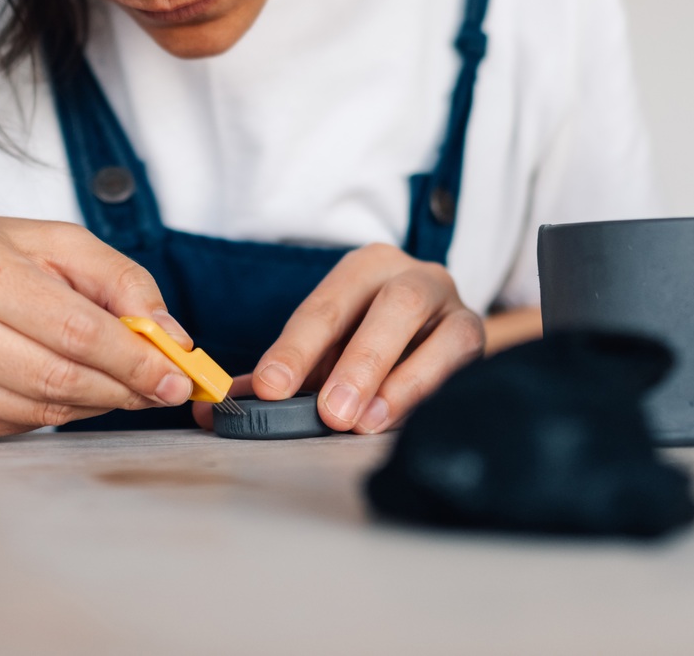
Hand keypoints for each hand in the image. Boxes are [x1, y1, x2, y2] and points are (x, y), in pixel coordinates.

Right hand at [0, 216, 195, 437]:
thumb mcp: (53, 242)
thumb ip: (118, 280)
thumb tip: (169, 336)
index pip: (72, 326)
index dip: (132, 357)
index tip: (176, 375)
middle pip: (55, 374)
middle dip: (122, 387)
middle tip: (163, 390)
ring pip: (37, 407)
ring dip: (95, 404)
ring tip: (121, 387)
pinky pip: (15, 425)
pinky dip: (56, 414)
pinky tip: (69, 392)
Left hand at [195, 245, 483, 434]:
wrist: (433, 339)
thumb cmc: (366, 345)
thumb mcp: (321, 354)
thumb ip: (277, 377)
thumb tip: (212, 409)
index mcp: (365, 269)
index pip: (327, 306)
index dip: (296, 348)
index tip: (272, 389)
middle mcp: (414, 277)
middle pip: (393, 308)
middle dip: (359, 362)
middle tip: (330, 413)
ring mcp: (455, 307)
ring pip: (442, 334)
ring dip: (402, 382)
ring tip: (367, 423)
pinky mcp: (481, 340)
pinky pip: (469, 364)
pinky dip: (437, 392)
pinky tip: (412, 422)